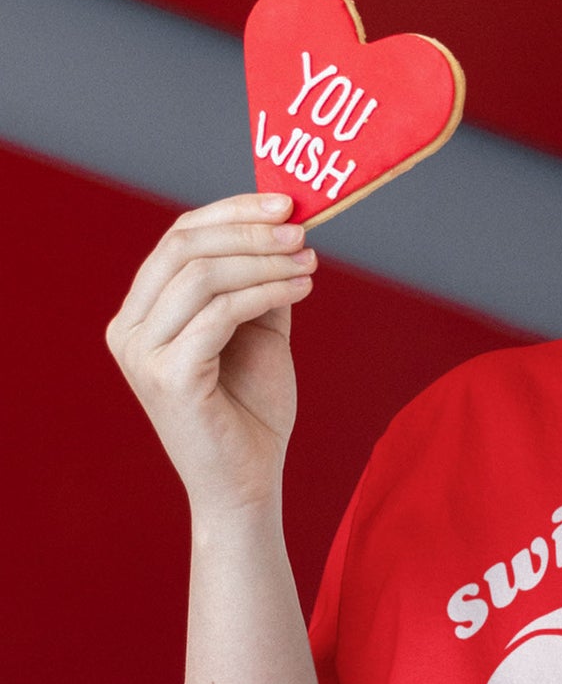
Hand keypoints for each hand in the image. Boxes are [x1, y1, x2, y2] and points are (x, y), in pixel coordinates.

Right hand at [105, 192, 317, 515]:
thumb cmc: (251, 408)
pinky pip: (220, 314)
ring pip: (203, 276)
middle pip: (185, 247)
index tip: (285, 202)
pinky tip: (301, 290)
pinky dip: (267, 292)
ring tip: (309, 263)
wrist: (249, 480)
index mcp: (142, 311)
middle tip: (303, 231)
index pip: (179, 237)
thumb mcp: (257, 330)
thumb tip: (285, 227)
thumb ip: (258, 282)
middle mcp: (129, 328)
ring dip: (266, 261)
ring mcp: (142, 354)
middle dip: (251, 231)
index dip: (233, 211)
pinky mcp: (169, 378)